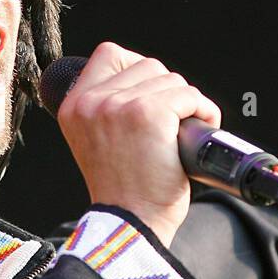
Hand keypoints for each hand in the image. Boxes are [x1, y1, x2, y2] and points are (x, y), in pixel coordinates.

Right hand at [56, 42, 221, 247]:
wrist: (130, 224)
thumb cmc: (122, 191)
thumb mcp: (95, 141)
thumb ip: (106, 109)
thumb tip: (147, 80)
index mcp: (73, 107)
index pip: (108, 54)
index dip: (137, 69)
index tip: (149, 95)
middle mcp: (91, 102)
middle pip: (147, 65)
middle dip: (166, 91)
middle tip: (170, 123)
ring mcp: (118, 106)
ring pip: (171, 79)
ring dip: (186, 103)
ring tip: (182, 132)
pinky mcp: (149, 114)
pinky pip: (190, 96)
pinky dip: (204, 112)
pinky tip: (200, 130)